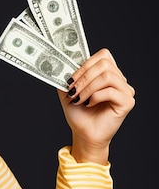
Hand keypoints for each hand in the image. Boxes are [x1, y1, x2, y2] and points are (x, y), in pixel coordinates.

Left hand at [57, 48, 134, 163]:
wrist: (83, 133)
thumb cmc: (79, 113)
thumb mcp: (67, 91)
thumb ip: (67, 76)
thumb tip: (61, 65)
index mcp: (108, 74)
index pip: (103, 56)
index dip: (85, 64)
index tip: (71, 79)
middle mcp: (119, 80)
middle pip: (104, 64)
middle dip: (84, 77)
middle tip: (73, 90)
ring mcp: (125, 91)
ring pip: (107, 76)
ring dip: (88, 87)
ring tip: (79, 99)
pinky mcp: (127, 102)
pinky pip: (111, 91)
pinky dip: (95, 96)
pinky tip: (88, 104)